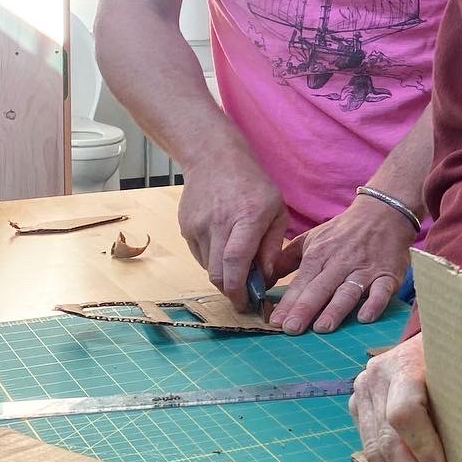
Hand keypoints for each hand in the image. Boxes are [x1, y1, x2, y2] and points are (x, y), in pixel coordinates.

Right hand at [177, 152, 286, 310]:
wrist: (214, 158)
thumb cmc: (253, 184)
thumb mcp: (276, 210)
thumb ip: (272, 246)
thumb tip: (266, 277)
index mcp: (247, 218)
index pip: (236, 262)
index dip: (239, 289)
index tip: (246, 303)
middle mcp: (219, 223)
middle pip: (218, 272)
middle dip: (231, 291)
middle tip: (243, 296)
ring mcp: (198, 225)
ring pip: (207, 267)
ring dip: (223, 275)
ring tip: (237, 267)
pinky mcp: (185, 227)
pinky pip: (199, 256)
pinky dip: (212, 261)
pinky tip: (223, 248)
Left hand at [268, 194, 414, 333]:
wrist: (383, 213)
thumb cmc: (342, 232)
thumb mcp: (311, 239)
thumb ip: (287, 260)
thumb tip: (262, 279)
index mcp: (320, 254)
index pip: (302, 281)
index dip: (289, 302)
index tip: (274, 321)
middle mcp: (341, 263)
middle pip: (321, 287)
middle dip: (306, 308)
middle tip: (291, 329)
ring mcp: (365, 270)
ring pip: (348, 291)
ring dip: (336, 309)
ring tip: (322, 327)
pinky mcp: (388, 275)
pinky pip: (382, 290)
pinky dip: (375, 303)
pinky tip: (365, 317)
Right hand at [349, 333, 449, 461]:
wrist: (432, 331)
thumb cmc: (456, 352)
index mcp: (403, 364)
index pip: (404, 413)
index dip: (422, 447)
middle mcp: (374, 379)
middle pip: (387, 441)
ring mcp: (362, 394)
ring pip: (374, 452)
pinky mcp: (359, 409)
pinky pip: (371, 450)